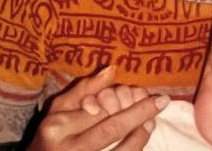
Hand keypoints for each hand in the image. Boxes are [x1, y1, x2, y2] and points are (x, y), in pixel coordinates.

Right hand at [27, 66, 169, 150]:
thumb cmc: (50, 135)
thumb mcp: (58, 109)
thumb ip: (84, 88)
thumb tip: (112, 70)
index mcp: (57, 127)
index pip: (95, 110)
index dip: (120, 102)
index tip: (143, 93)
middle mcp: (69, 149)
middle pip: (109, 130)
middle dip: (138, 114)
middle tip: (161, 101)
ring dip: (140, 135)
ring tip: (152, 121)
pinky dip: (133, 149)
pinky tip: (142, 136)